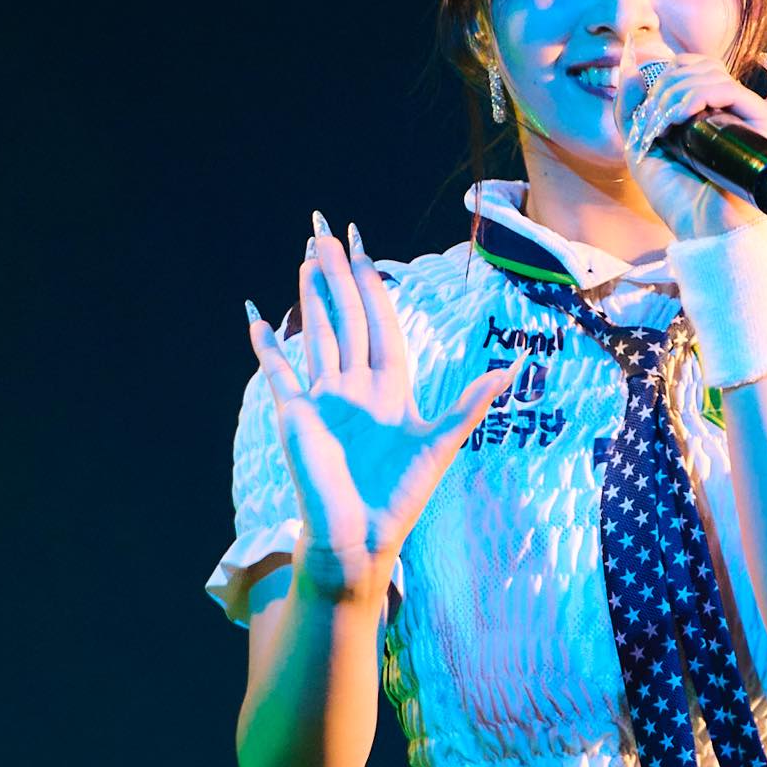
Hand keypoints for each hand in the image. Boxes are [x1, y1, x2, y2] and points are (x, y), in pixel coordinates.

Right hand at [247, 217, 523, 597]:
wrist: (360, 536)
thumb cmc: (401, 496)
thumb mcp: (441, 444)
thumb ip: (470, 403)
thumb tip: (509, 368)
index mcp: (391, 386)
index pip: (380, 322)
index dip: (372, 284)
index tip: (364, 247)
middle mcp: (356, 385)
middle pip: (345, 317)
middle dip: (336, 275)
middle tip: (323, 231)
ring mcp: (324, 398)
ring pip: (317, 334)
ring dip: (309, 298)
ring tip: (304, 258)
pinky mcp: (297, 415)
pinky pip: (279, 373)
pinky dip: (267, 347)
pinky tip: (256, 319)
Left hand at [613, 52, 766, 242]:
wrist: (701, 229)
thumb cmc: (676, 197)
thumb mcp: (641, 146)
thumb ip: (631, 108)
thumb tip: (632, 68)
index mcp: (714, 112)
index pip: (696, 67)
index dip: (666, 75)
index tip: (647, 105)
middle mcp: (738, 111)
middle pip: (704, 65)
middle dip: (667, 85)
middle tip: (655, 119)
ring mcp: (755, 117)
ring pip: (714, 74)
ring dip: (676, 93)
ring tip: (664, 126)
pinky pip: (729, 89)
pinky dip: (696, 96)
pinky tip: (678, 120)